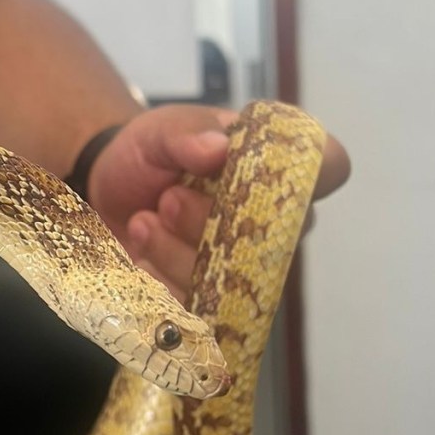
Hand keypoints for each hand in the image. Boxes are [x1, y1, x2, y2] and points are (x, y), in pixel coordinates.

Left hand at [88, 105, 349, 299]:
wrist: (106, 190)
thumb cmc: (151, 154)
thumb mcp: (161, 130)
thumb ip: (186, 133)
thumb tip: (217, 146)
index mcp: (273, 167)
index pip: (328, 167)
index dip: (322, 170)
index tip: (273, 170)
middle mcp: (270, 219)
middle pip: (278, 237)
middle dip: (218, 222)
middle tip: (169, 198)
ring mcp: (243, 262)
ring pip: (236, 277)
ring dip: (183, 251)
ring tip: (144, 221)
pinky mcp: (208, 296)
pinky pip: (200, 303)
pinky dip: (162, 275)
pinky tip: (140, 250)